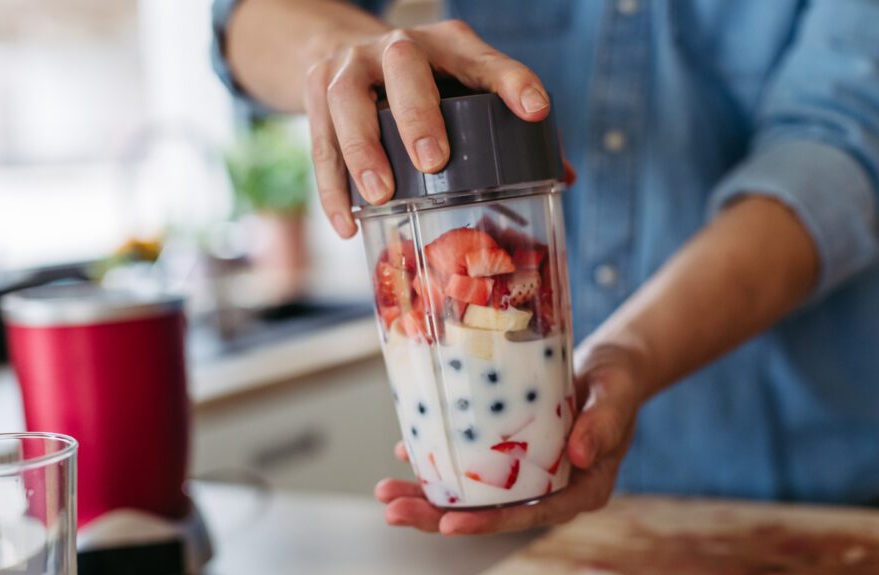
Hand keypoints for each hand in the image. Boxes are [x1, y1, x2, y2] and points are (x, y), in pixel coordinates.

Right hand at [303, 20, 552, 238]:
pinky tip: (349, 223)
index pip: (484, 59)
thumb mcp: (464, 86)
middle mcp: (398, 48)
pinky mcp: (316, 92)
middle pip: (404, 67)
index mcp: (449, 47)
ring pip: (348, 101)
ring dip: (363, 149)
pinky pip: (319, 140)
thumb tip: (562, 177)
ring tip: (380, 195)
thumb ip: (507, 126)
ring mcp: (350, 67)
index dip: (512, 82)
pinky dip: (332, 186)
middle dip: (418, 114)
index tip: (536, 111)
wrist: (343, 50)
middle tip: (433, 162)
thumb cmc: (424, 83)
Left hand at [374, 344, 646, 534]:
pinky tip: (407, 453)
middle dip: (437, 516)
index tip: (448, 524)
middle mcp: (549, 489)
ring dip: (427, 495)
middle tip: (393, 510)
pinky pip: (470, 464)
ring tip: (386, 491)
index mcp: (581, 490)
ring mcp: (526, 473)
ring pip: (473, 493)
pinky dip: (439, 460)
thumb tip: (582, 455)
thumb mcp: (616, 396)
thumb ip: (604, 423)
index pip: (530, 516)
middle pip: (490, 512)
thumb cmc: (618, 381)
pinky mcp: (510, 452)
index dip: (488, 523)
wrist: (610, 365)